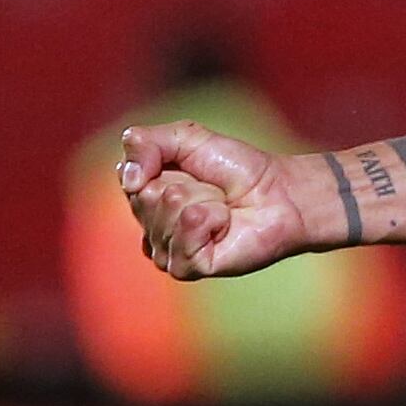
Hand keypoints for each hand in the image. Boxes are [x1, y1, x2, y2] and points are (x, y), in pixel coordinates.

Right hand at [117, 121, 317, 278]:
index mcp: (144, 199)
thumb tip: (127, 179)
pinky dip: (212, 218)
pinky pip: (186, 231)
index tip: (191, 165)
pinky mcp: (187, 267)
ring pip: (167, 209)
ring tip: (221, 207)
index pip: (128, 176)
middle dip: (187, 183)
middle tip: (212, 190)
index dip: (159, 162)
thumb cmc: (236, 168)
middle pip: (146, 194)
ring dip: (204, 199)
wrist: (278, 193)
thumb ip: (147, 143)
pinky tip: (224, 223)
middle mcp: (150, 229)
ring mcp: (166, 252)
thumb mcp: (186, 138)